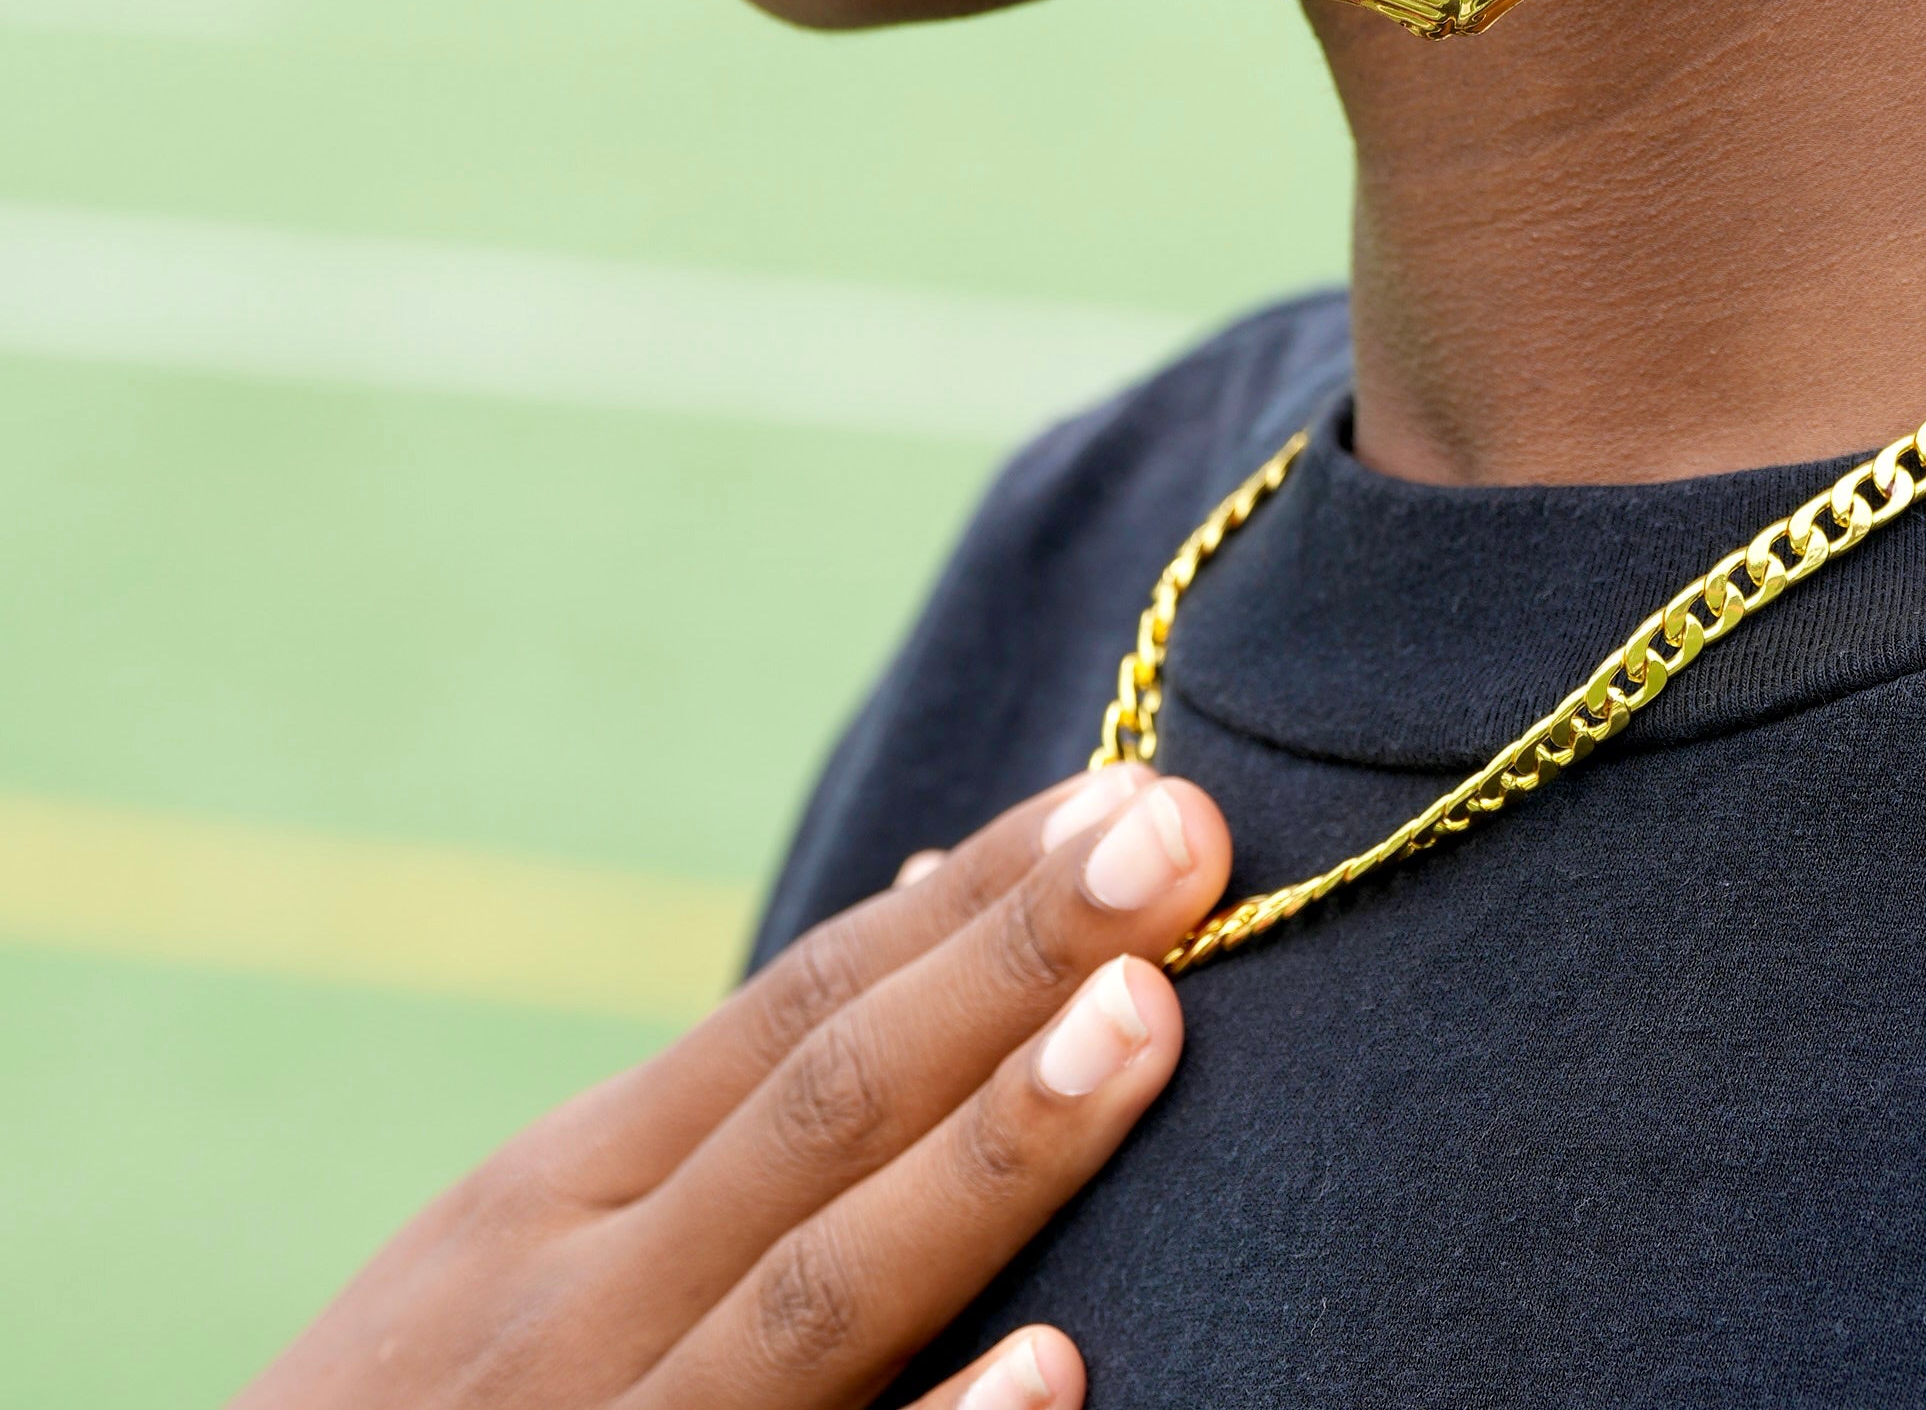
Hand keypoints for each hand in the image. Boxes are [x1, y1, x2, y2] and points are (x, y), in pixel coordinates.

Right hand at [234, 760, 1229, 1409]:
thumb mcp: (525, 1244)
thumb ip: (725, 1109)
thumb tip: (939, 892)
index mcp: (563, 1189)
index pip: (803, 1003)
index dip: (977, 900)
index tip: (1138, 790)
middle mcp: (578, 1299)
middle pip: (825, 1106)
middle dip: (1011, 965)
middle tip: (1183, 836)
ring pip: (819, 1295)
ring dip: (988, 1159)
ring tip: (1143, 1024)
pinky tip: (1054, 1369)